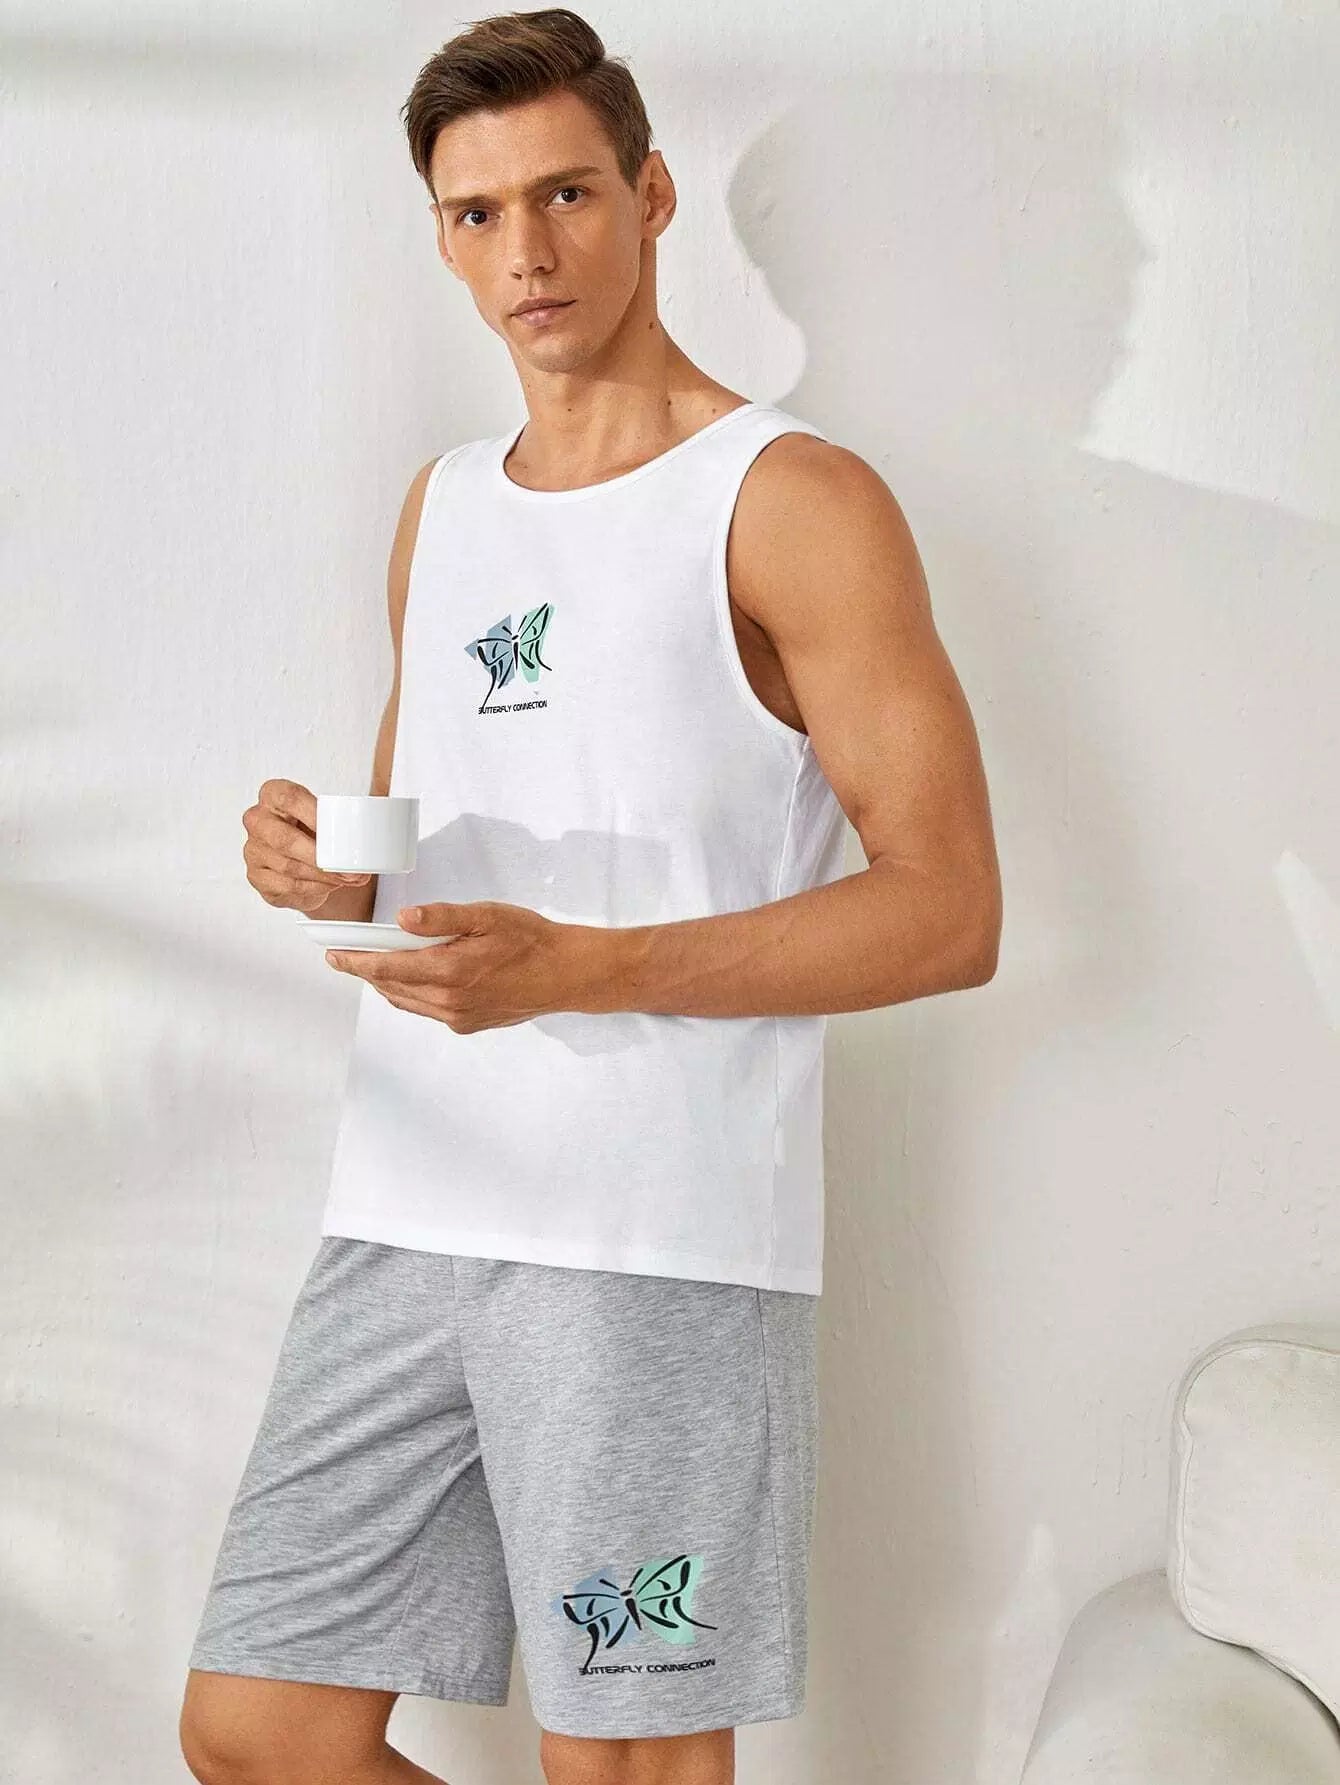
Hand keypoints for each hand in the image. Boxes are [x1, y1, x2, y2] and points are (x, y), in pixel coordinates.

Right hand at [243, 778, 372, 913]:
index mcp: (273, 794)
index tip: (338, 830)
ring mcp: (253, 849)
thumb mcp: (329, 816)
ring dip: (322, 876)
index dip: (314, 814)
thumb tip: (376, 831)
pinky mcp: (257, 876)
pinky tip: (327, 885)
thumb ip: (348, 818)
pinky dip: (312, 888)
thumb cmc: (316, 831)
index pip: (290, 798)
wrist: (305, 859)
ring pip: (288, 866)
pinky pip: (287, 886)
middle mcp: (258, 819)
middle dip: (321, 857)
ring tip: (346, 878)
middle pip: (285, 839)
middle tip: (349, 869)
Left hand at [324, 899, 593, 1032]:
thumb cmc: (530, 939)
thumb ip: (442, 917)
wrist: (566, 974)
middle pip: (390, 987)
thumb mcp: (487, 915)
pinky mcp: (468, 1024)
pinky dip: (411, 995)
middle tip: (346, 958)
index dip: (354, 962)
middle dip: (365, 972)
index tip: (332, 956)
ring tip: (374, 967)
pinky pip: (427, 1010)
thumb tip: (402, 919)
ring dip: (386, 985)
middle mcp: (447, 1001)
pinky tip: (414, 980)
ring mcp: (457, 1017)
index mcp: (448, 971)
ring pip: (406, 1002)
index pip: (385, 968)